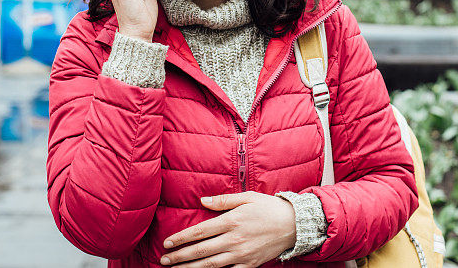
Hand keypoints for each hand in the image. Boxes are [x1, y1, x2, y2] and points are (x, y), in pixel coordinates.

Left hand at [161, 192, 296, 266]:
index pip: (200, 231)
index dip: (181, 238)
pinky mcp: (249, 265)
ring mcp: (241, 255)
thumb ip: (223, 200)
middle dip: (180, 256)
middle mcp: (234, 239)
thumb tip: (203, 201)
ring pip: (210, 265)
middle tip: (164, 260)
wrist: (294, 225)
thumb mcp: (247, 197)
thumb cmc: (269, 208)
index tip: (167, 243)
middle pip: (201, 250)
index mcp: (232, 221)